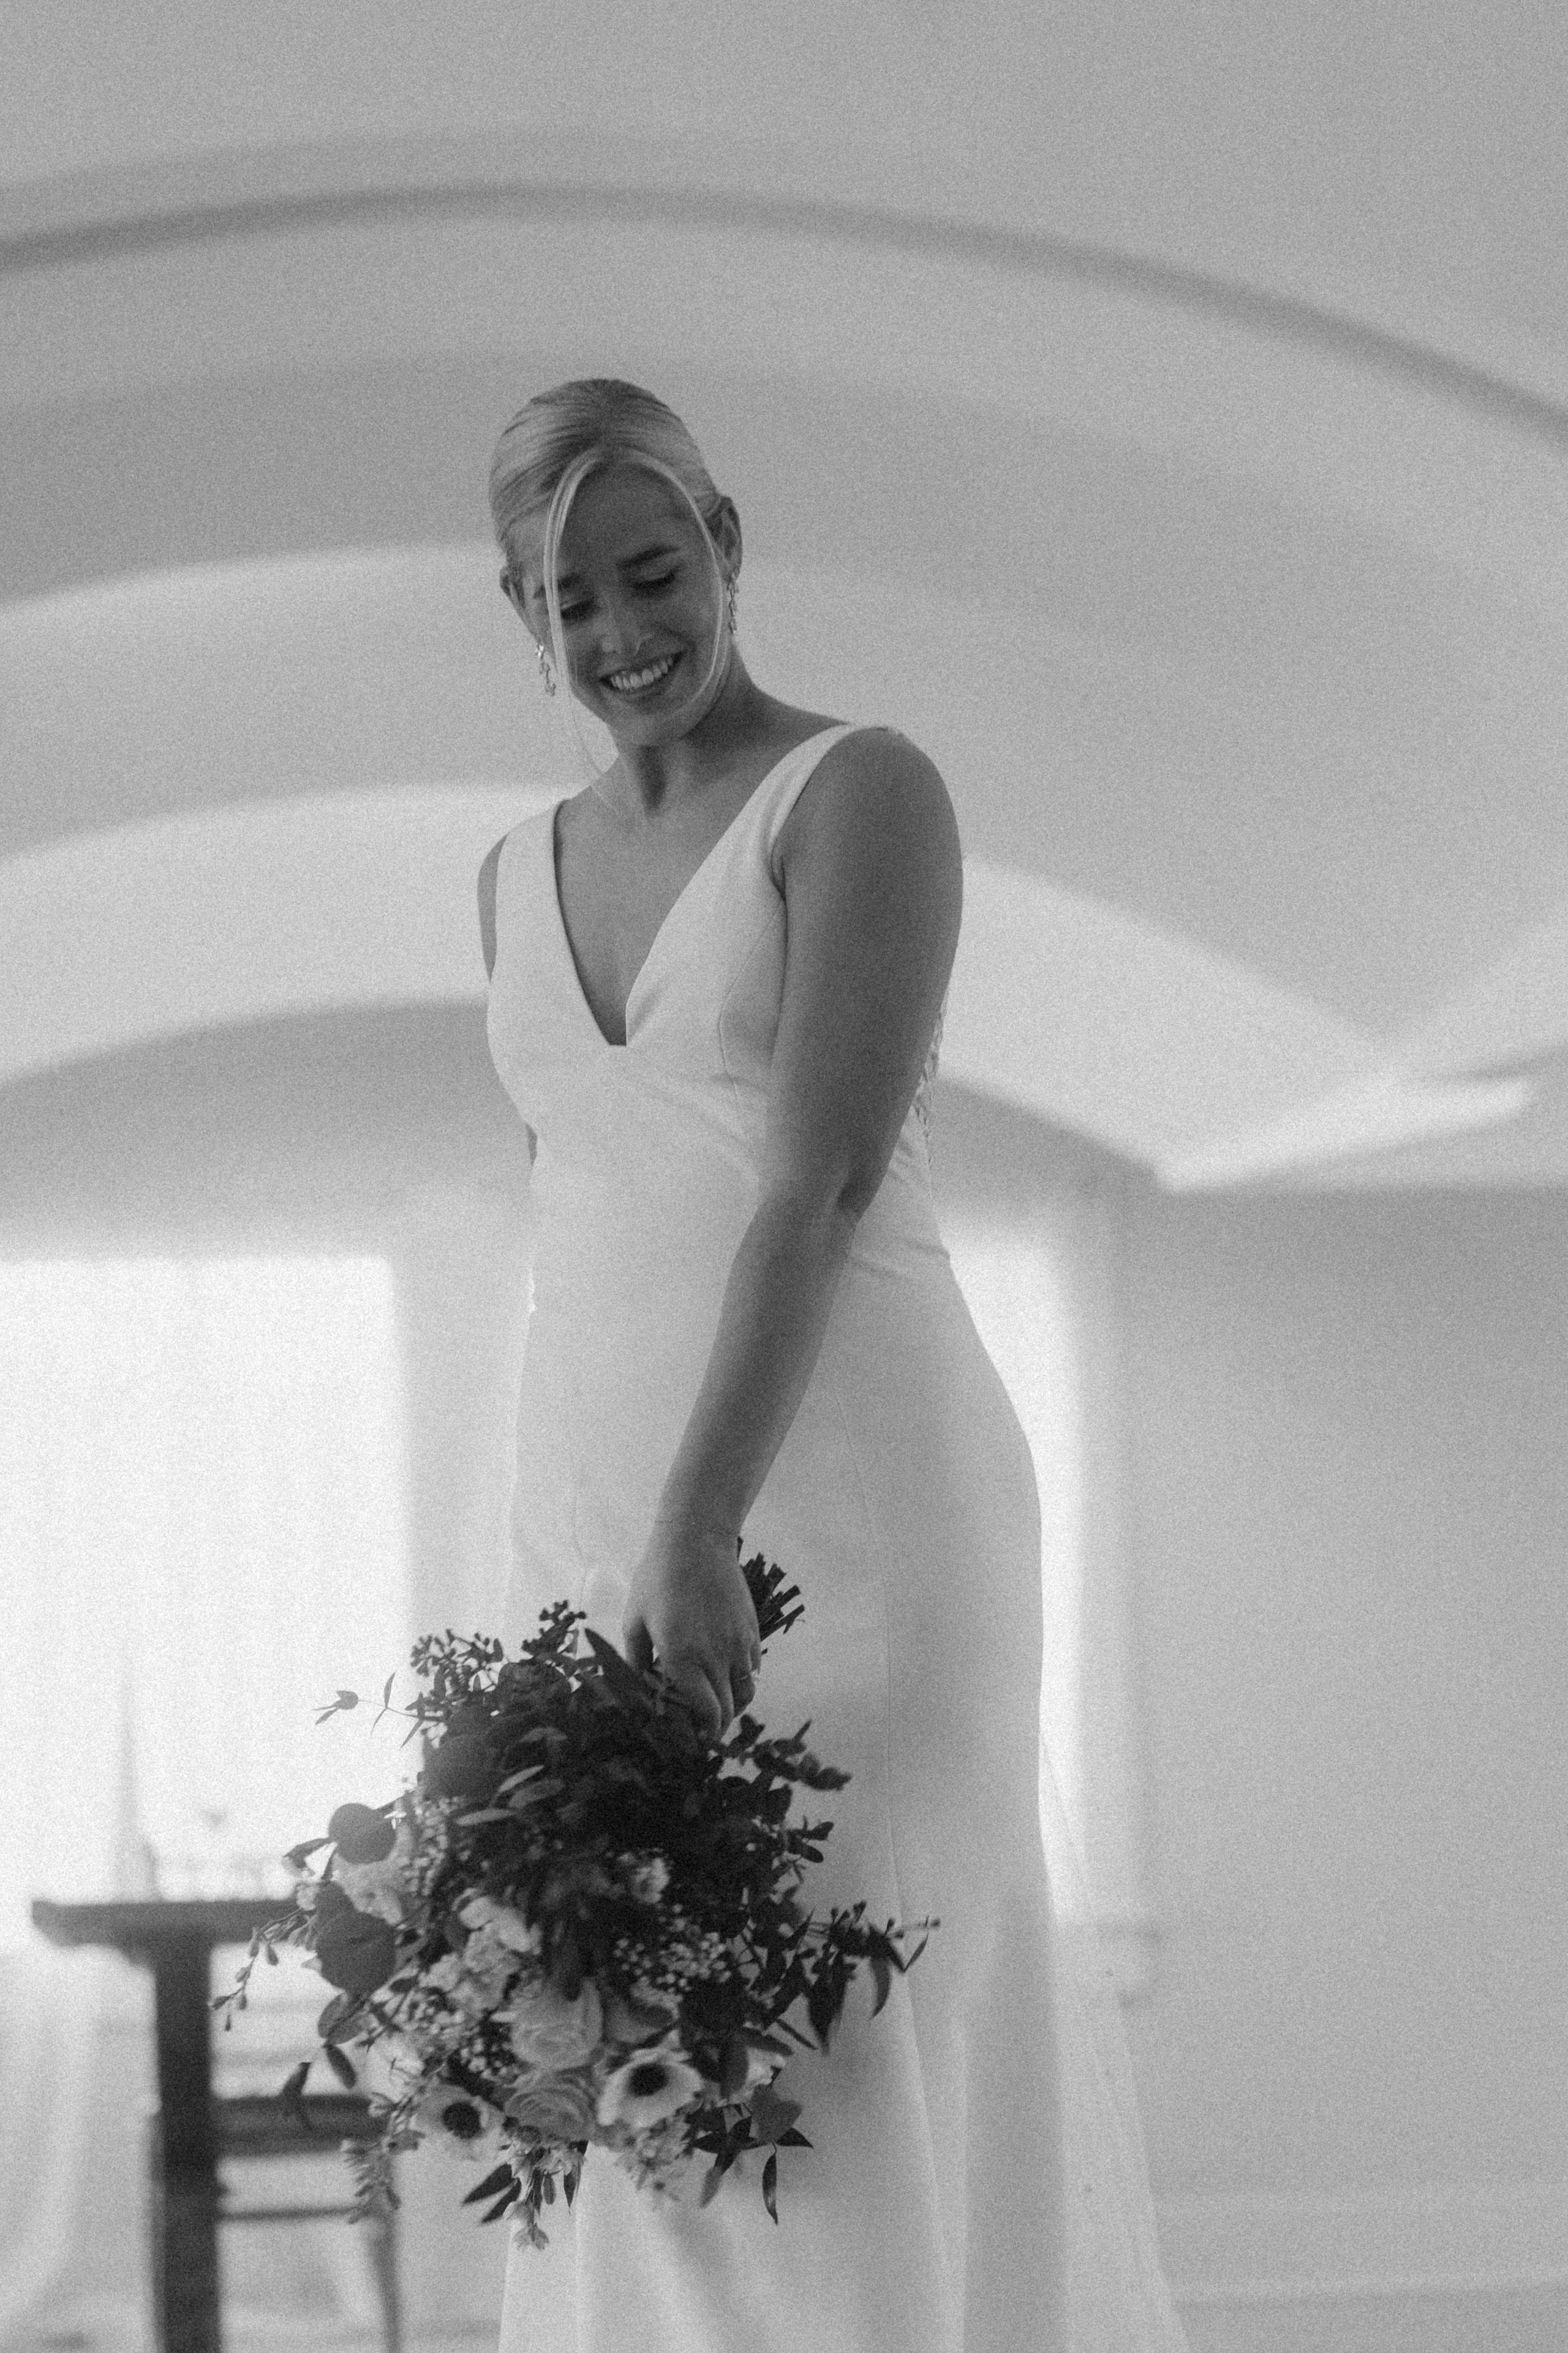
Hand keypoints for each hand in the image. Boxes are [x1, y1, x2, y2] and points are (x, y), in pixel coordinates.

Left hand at [621, 1514, 762, 1739]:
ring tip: (719, 1707)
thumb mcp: (635, 1620)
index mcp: (683, 1658)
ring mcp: (738, 1643)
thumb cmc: (657, 1579)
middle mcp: (716, 1656)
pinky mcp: (751, 1630)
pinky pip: (753, 1668)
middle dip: (717, 1727)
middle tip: (703, 1730)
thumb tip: (641, 1688)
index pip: (705, 1712)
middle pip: (728, 1710)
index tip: (694, 1740)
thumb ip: (637, 1660)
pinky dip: (743, 1680)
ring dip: (734, 1707)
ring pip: (746, 1693)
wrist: (696, 1541)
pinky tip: (727, 1673)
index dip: (703, 1733)